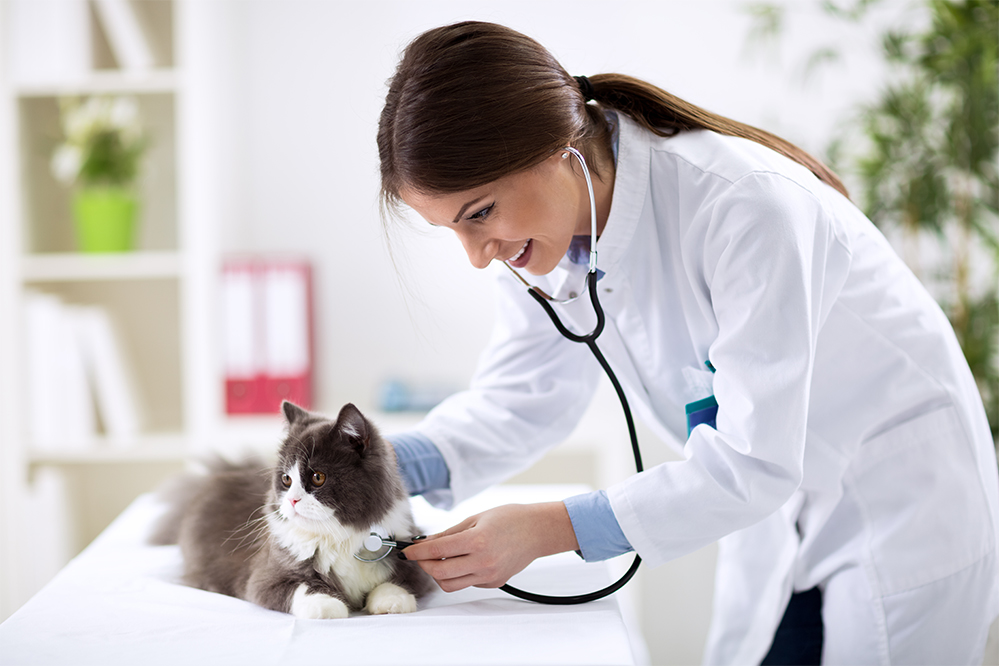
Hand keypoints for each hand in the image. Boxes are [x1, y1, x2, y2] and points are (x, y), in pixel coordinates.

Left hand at [401, 502, 578, 591]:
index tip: (408, 551)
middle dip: (425, 565)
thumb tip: (425, 543)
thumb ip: (449, 533)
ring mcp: (489, 575)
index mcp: (477, 541)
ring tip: (440, 560)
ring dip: (439, 574)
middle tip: (421, 556)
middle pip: (439, 573)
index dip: (417, 552)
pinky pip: (467, 583)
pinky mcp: (494, 582)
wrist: (537, 531)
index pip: (437, 550)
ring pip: (451, 584)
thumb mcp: (475, 518)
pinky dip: (459, 574)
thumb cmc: (509, 518)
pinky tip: (464, 561)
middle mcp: (482, 562)